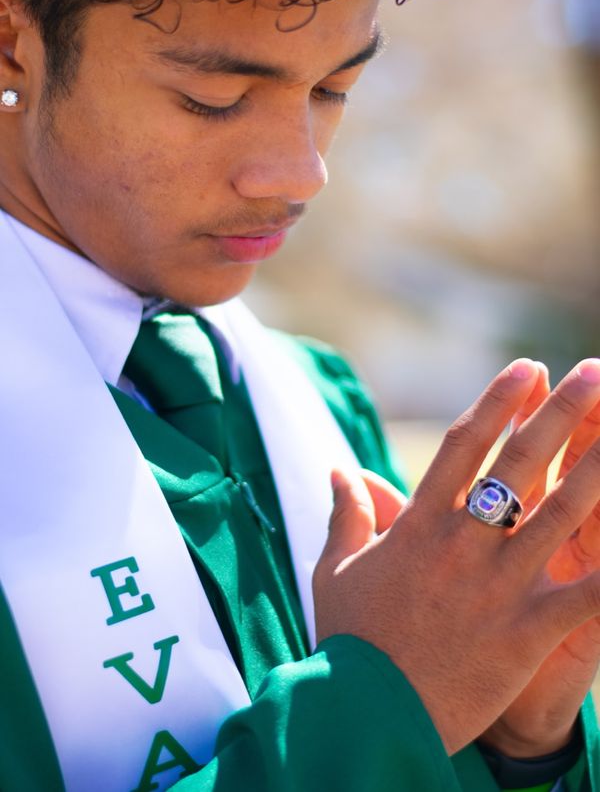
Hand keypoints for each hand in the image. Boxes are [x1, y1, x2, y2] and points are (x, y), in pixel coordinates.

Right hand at [313, 358, 599, 753]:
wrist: (369, 714)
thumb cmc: (351, 639)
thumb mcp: (336, 569)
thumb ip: (345, 513)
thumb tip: (337, 469)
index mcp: (422, 523)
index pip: (466, 444)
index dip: (499, 401)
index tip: (525, 369)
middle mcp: (465, 542)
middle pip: (522, 462)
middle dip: (561, 412)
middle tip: (594, 373)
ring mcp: (499, 584)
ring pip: (561, 512)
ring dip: (599, 468)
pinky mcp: (526, 630)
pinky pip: (586, 595)